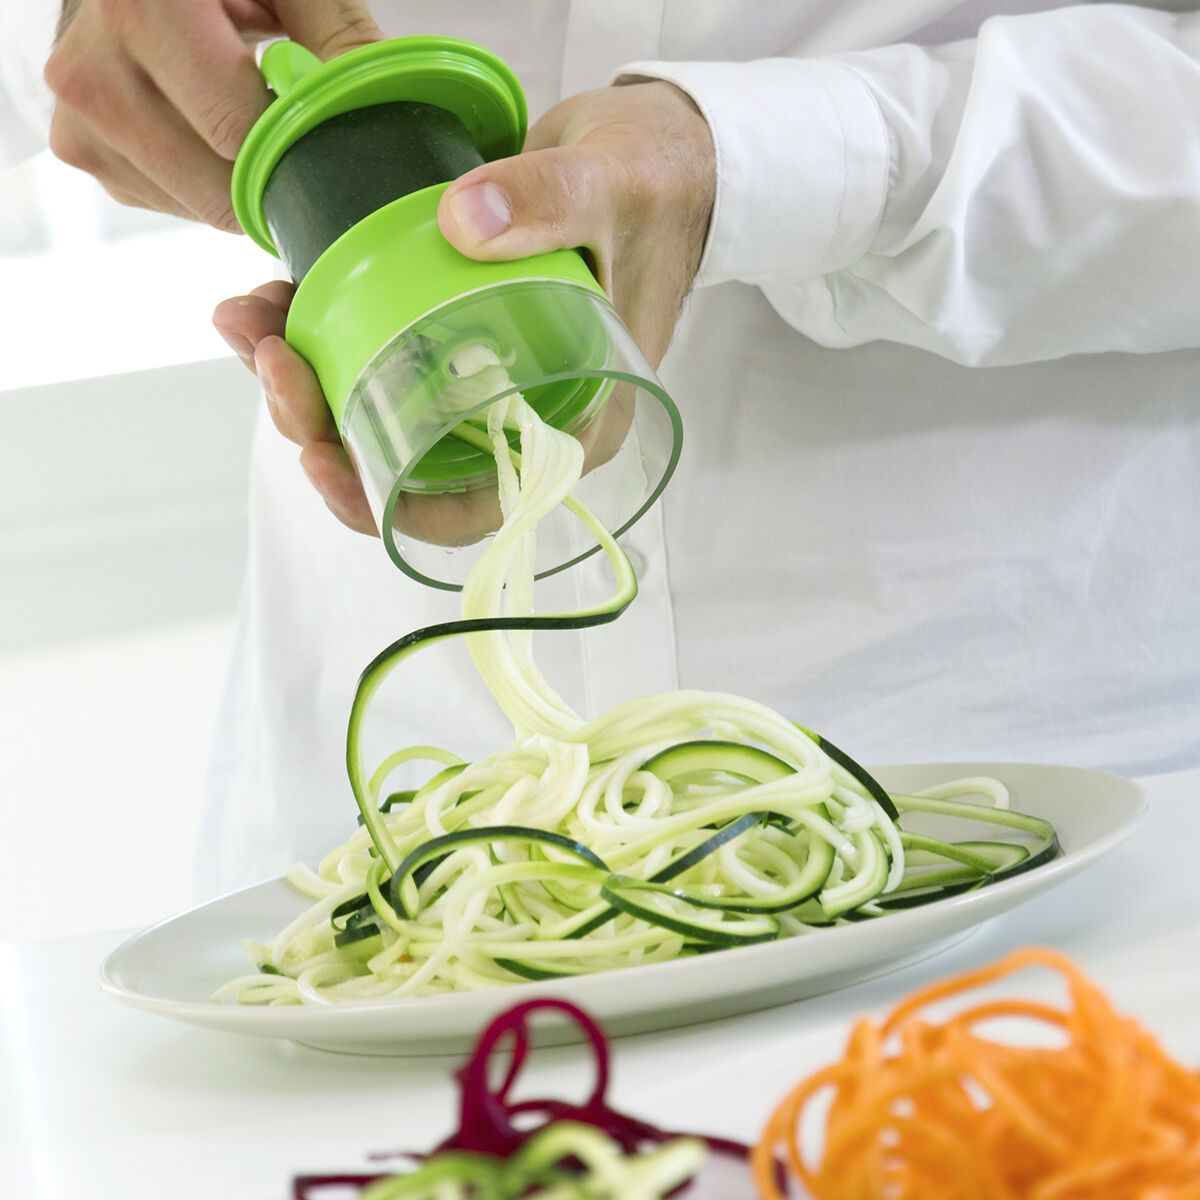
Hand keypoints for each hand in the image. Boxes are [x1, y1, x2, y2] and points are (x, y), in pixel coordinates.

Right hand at [44, 0, 383, 228]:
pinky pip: (173, 201)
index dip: (293, 147)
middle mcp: (91, 68)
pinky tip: (204, 126)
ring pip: (198, 204)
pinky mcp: (83, 151)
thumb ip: (336, 35)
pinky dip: (205, 182)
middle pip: (219, 184)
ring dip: (240, 180)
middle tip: (291, 135)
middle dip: (272, 171)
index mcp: (140, 9)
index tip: (321, 140)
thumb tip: (375, 107)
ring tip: (236, 112)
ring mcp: (80, 117)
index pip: (236, 132)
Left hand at [212, 80, 714, 542]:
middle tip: (274, 358)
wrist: (655, 153)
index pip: (474, 507)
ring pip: (376, 411)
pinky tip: (272, 295)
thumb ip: (550, 203)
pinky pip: (375, 355)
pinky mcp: (453, 332)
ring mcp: (484, 376)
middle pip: (404, 461)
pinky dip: (316, 335)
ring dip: (300, 381)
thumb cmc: (656, 187)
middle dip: (319, 426)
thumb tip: (463, 222)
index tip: (321, 457)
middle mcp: (520, 416)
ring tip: (250, 317)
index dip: (387, 505)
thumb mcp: (615, 190)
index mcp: (570, 423)